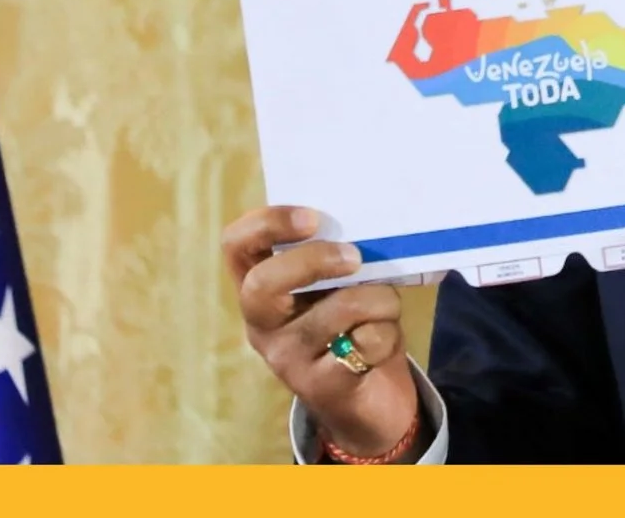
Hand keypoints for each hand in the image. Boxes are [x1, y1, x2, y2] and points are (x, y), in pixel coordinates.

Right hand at [222, 206, 419, 459]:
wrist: (362, 406)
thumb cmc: (345, 329)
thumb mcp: (330, 290)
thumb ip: (331, 261)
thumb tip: (362, 228)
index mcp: (259, 288)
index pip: (235, 246)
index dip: (267, 223)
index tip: (311, 218)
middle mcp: (262, 324)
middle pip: (264, 283)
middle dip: (316, 260)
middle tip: (354, 258)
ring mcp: (287, 358)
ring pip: (337, 309)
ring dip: (379, 299)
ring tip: (387, 305)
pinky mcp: (321, 386)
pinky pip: (366, 343)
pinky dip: (388, 334)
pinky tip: (383, 342)